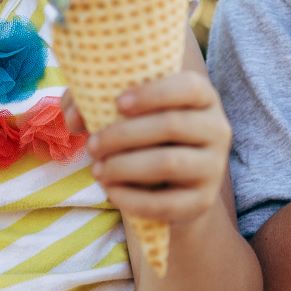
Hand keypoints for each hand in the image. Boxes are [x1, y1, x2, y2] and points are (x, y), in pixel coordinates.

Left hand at [84, 72, 230, 230]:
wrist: (171, 187)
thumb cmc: (142, 137)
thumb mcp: (124, 113)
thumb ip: (92, 103)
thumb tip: (73, 118)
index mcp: (202, 97)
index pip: (188, 87)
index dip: (153, 93)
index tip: (118, 103)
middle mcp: (217, 128)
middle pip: (172, 124)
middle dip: (124, 135)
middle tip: (92, 145)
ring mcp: (214, 167)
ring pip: (168, 162)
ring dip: (124, 166)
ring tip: (97, 169)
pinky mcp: (203, 201)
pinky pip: (167, 203)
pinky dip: (132, 198)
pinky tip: (111, 192)